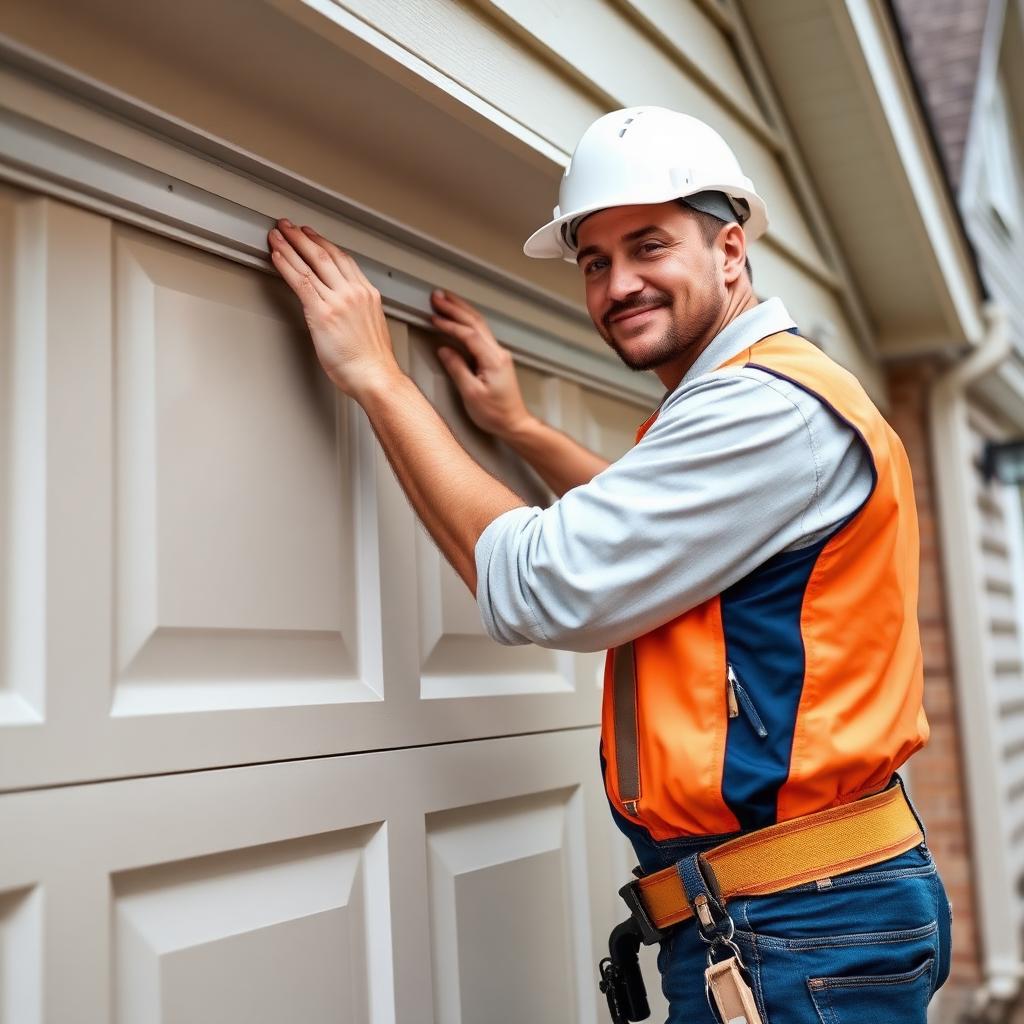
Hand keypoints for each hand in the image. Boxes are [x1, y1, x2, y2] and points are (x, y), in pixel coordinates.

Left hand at [267, 219, 401, 398]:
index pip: (343, 259)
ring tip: (277, 234)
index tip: (311, 236)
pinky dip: (286, 265)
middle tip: (289, 226)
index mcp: (368, 294)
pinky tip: (276, 256)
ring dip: (290, 244)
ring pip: (311, 262)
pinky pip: (300, 281)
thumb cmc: (372, 362)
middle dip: (303, 237)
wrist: (375, 377)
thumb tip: (343, 311)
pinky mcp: (322, 313)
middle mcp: (354, 292)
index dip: (324, 243)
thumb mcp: (371, 327)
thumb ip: (358, 312)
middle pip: (325, 254)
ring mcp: (339, 300)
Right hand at [430, 290, 534, 438]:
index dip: (450, 324)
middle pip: (475, 322)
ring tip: (446, 301)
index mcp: (493, 359)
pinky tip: (459, 319)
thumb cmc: (496, 413)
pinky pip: (481, 333)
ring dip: (462, 311)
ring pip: (479, 325)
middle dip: (455, 307)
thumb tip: (444, 351)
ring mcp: (498, 354)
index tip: (434, 318)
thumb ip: (457, 368)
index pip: (468, 334)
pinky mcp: (496, 359)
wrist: (513, 423)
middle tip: (438, 297)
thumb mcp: (471, 393)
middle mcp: (498, 353)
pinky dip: (467, 322)